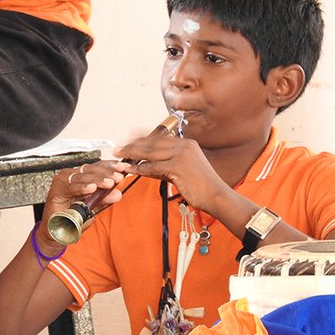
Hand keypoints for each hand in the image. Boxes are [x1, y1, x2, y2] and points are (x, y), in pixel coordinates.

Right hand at [35, 160, 129, 249]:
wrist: (58, 230)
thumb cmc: (73, 216)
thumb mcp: (93, 207)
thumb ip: (104, 199)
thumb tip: (118, 193)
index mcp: (82, 176)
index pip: (98, 166)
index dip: (111, 166)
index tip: (124, 168)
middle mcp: (72, 175)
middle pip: (91, 169)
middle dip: (106, 173)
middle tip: (118, 177)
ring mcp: (63, 181)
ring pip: (82, 177)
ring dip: (97, 180)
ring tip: (108, 183)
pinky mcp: (56, 190)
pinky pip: (71, 188)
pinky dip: (82, 188)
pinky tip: (91, 188)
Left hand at [113, 135, 228, 212]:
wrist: (216, 196)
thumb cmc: (200, 187)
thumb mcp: (182, 172)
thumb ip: (164, 167)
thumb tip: (144, 167)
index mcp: (186, 144)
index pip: (159, 138)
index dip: (141, 139)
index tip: (128, 140)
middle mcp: (184, 145)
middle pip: (152, 143)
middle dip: (132, 145)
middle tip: (118, 148)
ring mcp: (181, 155)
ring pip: (150, 152)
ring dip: (132, 154)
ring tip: (119, 156)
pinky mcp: (178, 166)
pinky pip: (153, 166)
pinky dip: (140, 168)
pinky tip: (130, 170)